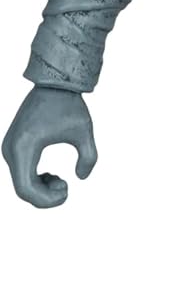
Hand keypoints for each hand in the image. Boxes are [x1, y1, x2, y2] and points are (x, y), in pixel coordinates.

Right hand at [2, 85, 97, 207]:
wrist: (53, 82)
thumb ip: (89, 157)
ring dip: (41, 190)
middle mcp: (10, 149)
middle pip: (22, 191)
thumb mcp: (84, 132)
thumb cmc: (69, 105)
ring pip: (20, 184)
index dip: (47, 201)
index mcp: (24, 147)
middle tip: (66, 187)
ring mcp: (9, 148)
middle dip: (46, 197)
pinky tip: (52, 175)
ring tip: (61, 180)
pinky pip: (20, 174)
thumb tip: (80, 178)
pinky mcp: (13, 146)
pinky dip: (35, 181)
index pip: (26, 190)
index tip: (68, 190)